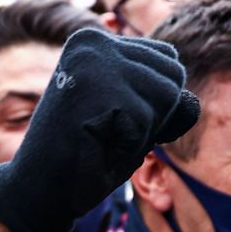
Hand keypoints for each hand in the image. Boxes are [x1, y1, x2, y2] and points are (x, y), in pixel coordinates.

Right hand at [0, 29, 198, 231]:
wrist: (40, 191)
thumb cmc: (87, 156)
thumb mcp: (133, 119)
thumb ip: (165, 100)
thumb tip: (190, 100)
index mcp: (97, 41)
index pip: (168, 61)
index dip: (152, 104)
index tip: (111, 119)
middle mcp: (94, 41)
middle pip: (172, 76)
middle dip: (150, 117)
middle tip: (105, 132)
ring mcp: (93, 61)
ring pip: (165, 97)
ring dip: (139, 132)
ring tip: (99, 138)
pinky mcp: (96, 89)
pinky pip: (148, 122)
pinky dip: (127, 146)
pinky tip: (93, 146)